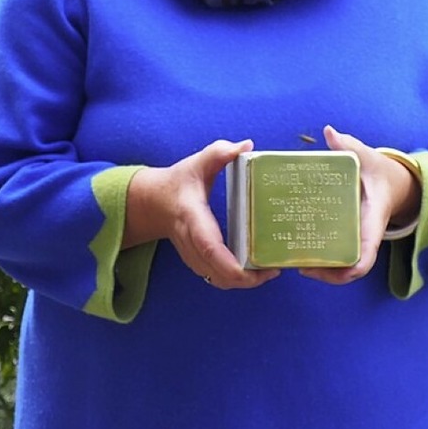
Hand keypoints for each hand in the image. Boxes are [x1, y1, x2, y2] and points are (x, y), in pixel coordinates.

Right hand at [123, 139, 279, 289]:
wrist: (154, 202)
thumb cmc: (179, 182)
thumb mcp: (198, 162)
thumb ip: (220, 152)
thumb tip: (246, 146)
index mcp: (192, 216)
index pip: (207, 244)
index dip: (227, 261)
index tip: (249, 268)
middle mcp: (190, 240)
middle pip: (215, 271)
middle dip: (245, 279)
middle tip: (273, 270)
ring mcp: (192, 254)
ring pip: (216, 279)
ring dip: (242, 282)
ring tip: (270, 271)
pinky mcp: (196, 261)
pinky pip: (216, 278)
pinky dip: (235, 280)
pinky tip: (256, 271)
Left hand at [299, 125, 420, 285]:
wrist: (390, 182)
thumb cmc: (377, 171)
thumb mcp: (367, 157)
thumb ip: (349, 146)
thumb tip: (329, 131)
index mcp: (372, 221)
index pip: (366, 255)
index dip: (351, 268)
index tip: (331, 268)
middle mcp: (365, 236)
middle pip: (351, 269)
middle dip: (329, 275)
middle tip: (300, 267)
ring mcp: (356, 239)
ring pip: (342, 267)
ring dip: (322, 271)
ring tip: (294, 264)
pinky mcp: (346, 236)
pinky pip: (336, 255)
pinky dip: (322, 261)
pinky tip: (299, 253)